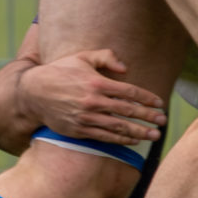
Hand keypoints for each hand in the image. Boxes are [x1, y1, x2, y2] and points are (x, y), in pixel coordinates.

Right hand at [19, 49, 166, 146]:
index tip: (159, 103)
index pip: (129, 92)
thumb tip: (126, 68)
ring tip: (154, 135)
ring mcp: (86, 118)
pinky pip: (104, 137)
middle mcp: (93, 102)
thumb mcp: (82, 57)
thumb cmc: (60, 72)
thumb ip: (106, 56)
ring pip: (118, 128)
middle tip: (163, 121)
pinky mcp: (79, 131)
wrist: (33, 93)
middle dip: (148, 117)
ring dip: (139, 132)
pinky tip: (133, 141)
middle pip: (127, 111)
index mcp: (96, 82)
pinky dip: (120, 140)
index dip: (147, 98)